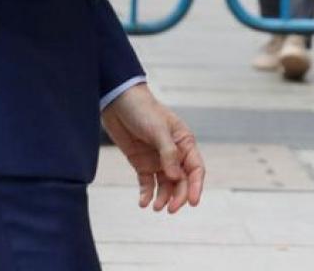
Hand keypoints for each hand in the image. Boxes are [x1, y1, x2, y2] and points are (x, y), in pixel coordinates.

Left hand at [102, 85, 205, 214]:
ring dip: (162, 197)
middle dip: (178, 196)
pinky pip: (147, 183)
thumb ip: (168, 153)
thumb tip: (176, 177)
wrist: (117, 102)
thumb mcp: (158, 130)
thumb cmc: (143, 110)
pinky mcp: (141, 163)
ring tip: (155, 207)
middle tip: (170, 210)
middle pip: (181, 181)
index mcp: (184, 143)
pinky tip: (143, 202)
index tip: (193, 202)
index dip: (196, 186)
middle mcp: (173, 154)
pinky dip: (146, 194)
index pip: (195, 169)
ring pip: (165, 185)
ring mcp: (157, 160)